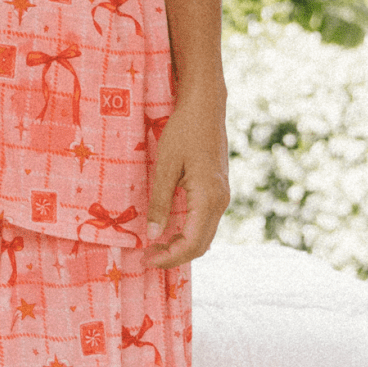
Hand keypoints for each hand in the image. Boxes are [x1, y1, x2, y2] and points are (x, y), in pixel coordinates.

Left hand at [142, 87, 230, 267]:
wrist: (206, 106)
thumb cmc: (184, 130)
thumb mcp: (166, 165)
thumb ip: (160, 202)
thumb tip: (153, 234)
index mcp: (209, 197)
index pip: (191, 243)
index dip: (169, 257)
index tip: (145, 260)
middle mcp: (220, 201)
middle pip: (200, 245)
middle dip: (174, 256)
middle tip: (146, 257)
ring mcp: (222, 196)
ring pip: (204, 235)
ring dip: (180, 246)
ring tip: (154, 246)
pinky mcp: (218, 190)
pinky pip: (205, 222)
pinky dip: (188, 233)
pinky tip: (169, 230)